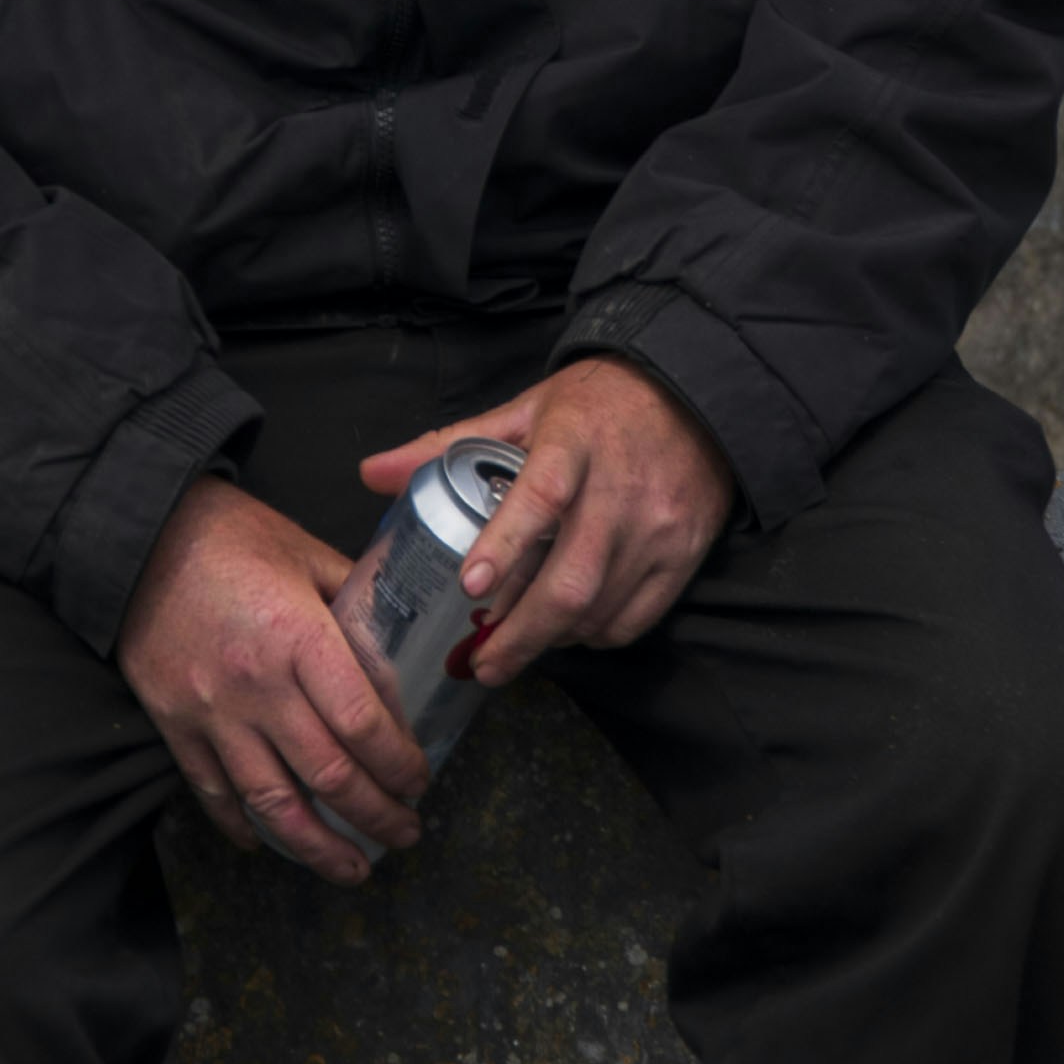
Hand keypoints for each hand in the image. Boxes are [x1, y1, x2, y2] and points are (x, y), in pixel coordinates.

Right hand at [117, 475, 429, 870]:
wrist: (137, 535)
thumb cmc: (228, 536)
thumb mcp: (306, 553)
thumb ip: (356, 598)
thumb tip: (402, 637)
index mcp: (299, 639)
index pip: (362, 724)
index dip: (398, 765)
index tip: (420, 783)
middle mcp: (257, 687)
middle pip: (328, 775)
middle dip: (375, 816)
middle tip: (405, 834)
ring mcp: (211, 714)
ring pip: (272, 803)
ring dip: (318, 846)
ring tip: (351, 867)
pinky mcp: (174, 725)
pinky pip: (212, 792)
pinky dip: (242, 826)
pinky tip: (268, 844)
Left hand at [357, 358, 733, 687]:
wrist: (692, 398)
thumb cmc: (596, 406)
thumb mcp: (524, 410)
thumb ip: (448, 444)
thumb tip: (371, 474)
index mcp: (572, 443)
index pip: (541, 496)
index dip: (506, 543)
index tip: (471, 585)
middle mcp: (619, 489)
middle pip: (572, 579)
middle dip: (521, 634)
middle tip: (481, 665)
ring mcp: (657, 527)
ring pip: (599, 608)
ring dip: (551, 639)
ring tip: (514, 648)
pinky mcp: (683, 555)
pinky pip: (634, 619)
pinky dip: (594, 635)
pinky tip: (568, 631)